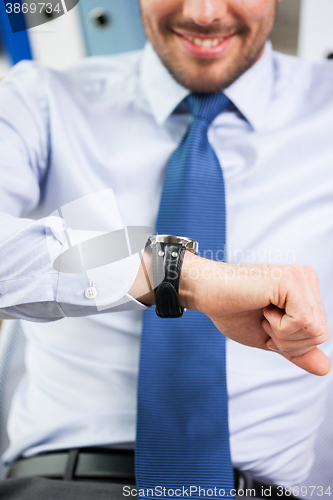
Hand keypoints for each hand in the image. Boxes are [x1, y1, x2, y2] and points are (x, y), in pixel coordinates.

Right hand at [180, 252, 330, 375]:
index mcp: (305, 291)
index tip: (265, 322)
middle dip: (287, 340)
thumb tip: (326, 369)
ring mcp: (301, 277)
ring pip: (315, 330)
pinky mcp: (292, 279)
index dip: (290, 343)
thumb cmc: (231, 310)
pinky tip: (263, 306)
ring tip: (262, 311)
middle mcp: (307, 279)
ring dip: (281, 333)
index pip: (319, 334)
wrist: (205, 292)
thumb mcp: (269, 337)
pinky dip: (280, 326)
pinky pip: (303, 321)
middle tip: (263, 317)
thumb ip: (297, 350)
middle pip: (320, 334)